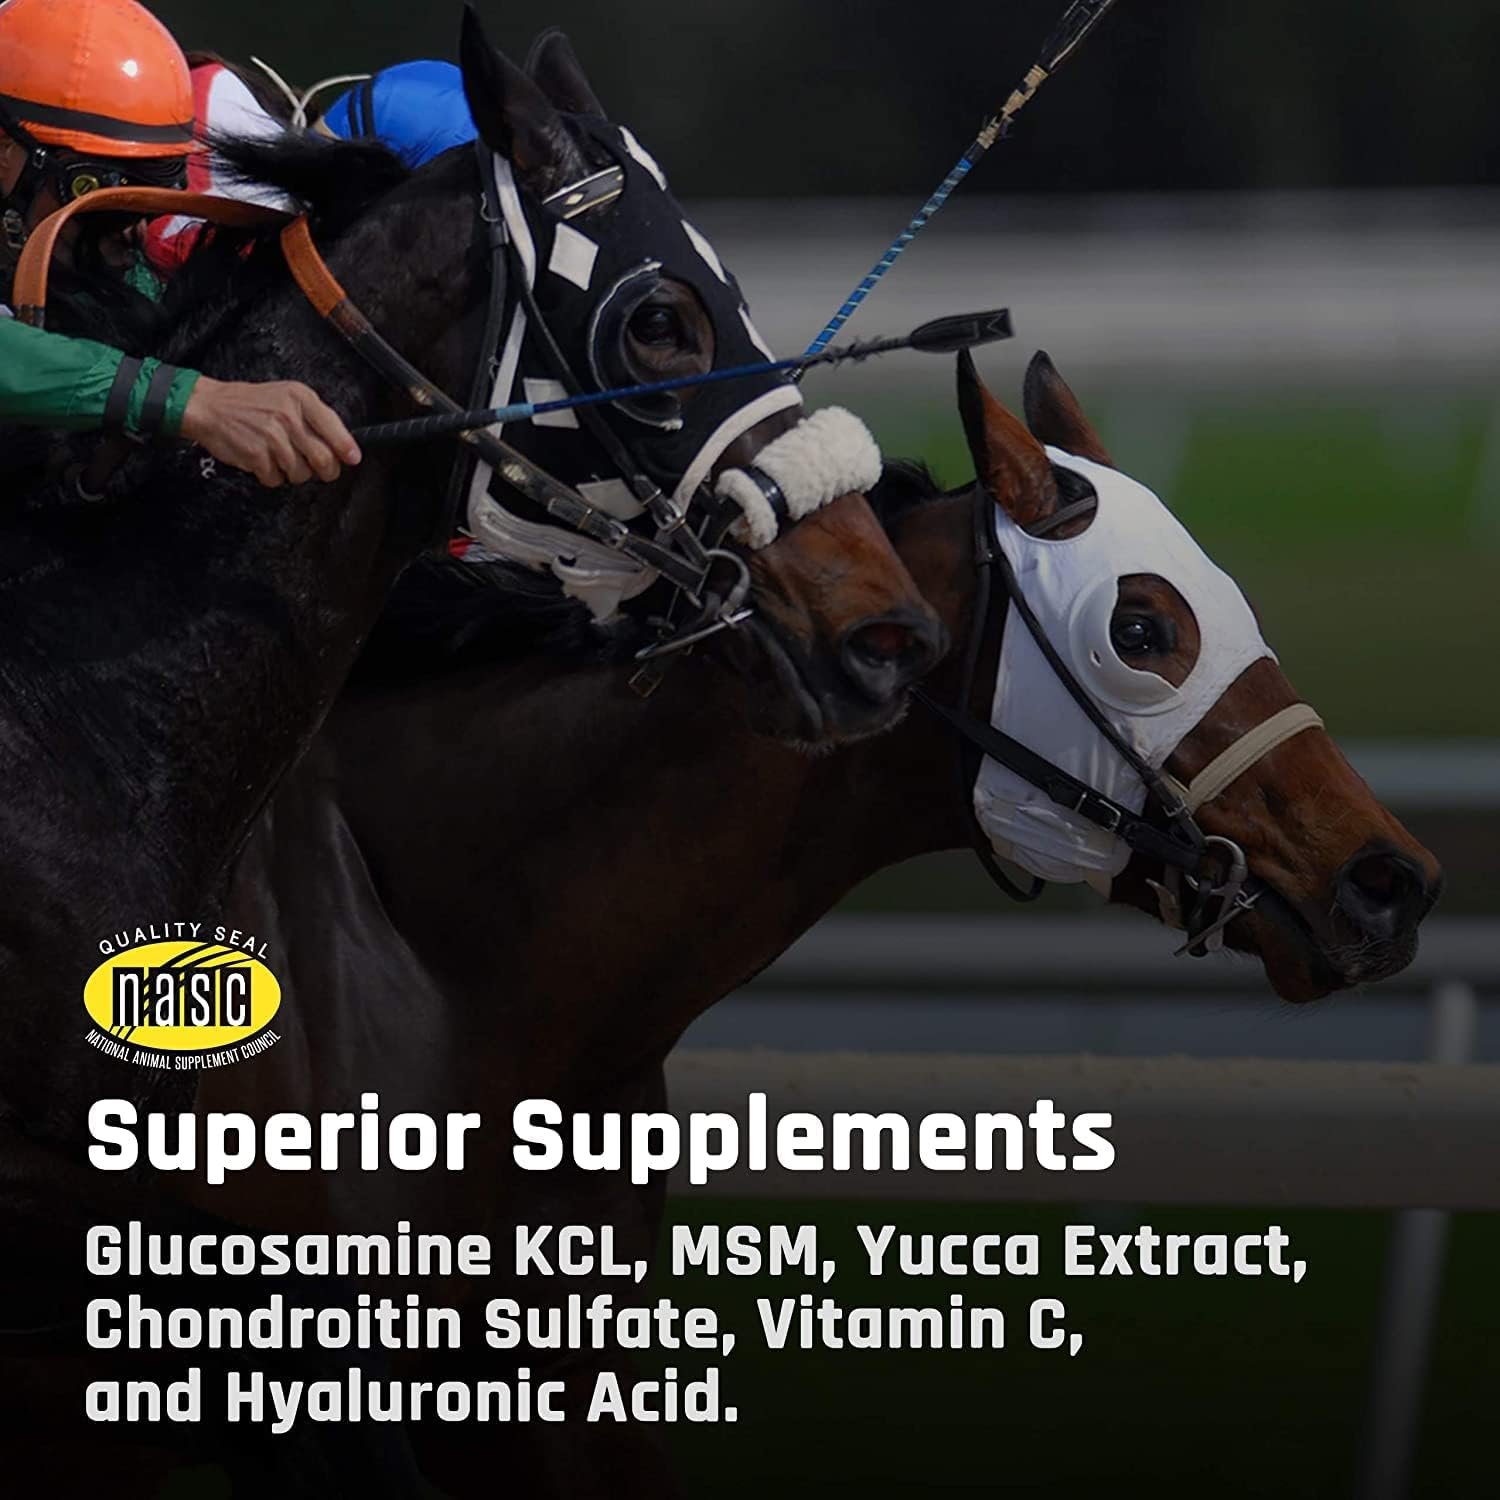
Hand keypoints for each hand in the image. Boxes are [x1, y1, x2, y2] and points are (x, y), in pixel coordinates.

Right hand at [179, 377, 362, 487]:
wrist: (210, 406)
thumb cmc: (251, 403)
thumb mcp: (288, 397)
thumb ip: (316, 418)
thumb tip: (344, 447)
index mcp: (300, 398)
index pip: (334, 429)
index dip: (346, 449)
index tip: (353, 459)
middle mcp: (288, 416)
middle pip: (324, 459)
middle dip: (325, 470)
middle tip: (320, 469)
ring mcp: (272, 437)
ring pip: (302, 473)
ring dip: (294, 472)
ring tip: (281, 456)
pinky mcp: (256, 456)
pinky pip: (277, 480)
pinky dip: (272, 476)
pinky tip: (264, 460)